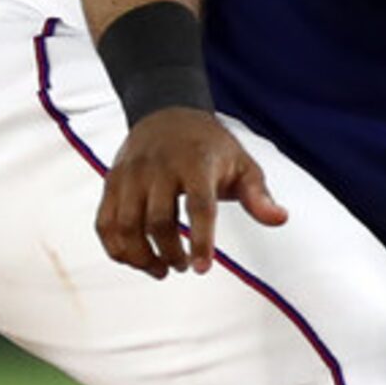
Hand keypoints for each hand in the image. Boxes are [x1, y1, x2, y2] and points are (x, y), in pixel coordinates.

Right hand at [93, 107, 289, 277]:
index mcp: (196, 163)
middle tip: (184, 267)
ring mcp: (131, 174)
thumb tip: (281, 218)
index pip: (198, 205)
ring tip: (161, 270)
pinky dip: (115, 248)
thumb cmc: (211, 148)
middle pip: (158, 221)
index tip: (203, 269)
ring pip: (125, 225)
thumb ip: (259, 195)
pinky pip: (104, 222)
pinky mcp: (112, 182)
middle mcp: (159, 168)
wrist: (168, 114)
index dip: (201, 240)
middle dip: (170, 253)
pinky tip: (135, 260)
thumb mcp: (243, 165)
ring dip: (141, 256)